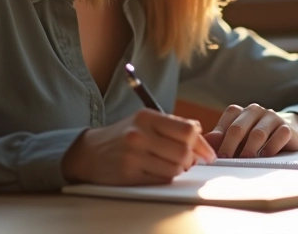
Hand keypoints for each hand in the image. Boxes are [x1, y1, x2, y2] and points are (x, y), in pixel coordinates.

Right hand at [62, 109, 216, 184]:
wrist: (90, 152)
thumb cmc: (124, 135)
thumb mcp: (145, 121)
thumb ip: (173, 126)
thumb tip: (203, 139)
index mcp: (147, 117)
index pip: (188, 130)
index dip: (202, 143)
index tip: (207, 153)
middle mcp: (140, 134)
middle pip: (184, 151)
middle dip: (191, 159)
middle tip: (189, 161)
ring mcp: (133, 155)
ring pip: (175, 168)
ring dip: (179, 169)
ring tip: (171, 164)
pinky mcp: (128, 173)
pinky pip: (162, 179)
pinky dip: (166, 177)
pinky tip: (158, 171)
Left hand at [204, 104, 297, 157]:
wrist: (292, 128)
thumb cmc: (258, 135)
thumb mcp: (240, 136)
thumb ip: (222, 138)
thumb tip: (204, 143)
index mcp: (239, 112)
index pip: (225, 123)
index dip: (219, 139)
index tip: (214, 156)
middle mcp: (254, 111)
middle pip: (238, 128)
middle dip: (230, 145)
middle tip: (225, 160)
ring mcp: (271, 117)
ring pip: (258, 133)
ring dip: (249, 148)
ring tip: (244, 161)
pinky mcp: (287, 127)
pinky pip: (279, 135)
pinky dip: (271, 147)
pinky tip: (266, 156)